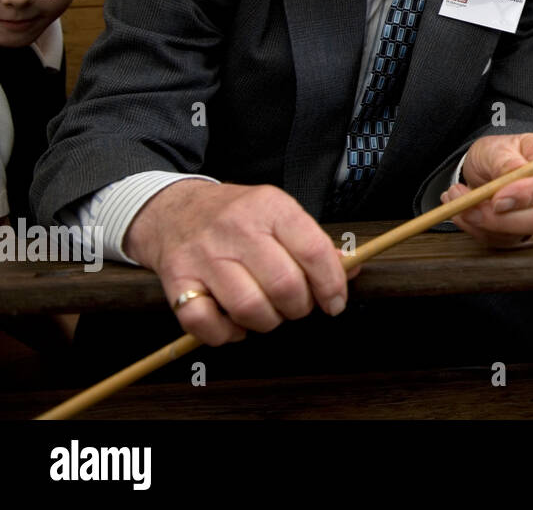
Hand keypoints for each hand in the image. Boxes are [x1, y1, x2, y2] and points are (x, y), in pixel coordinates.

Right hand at [123, 179, 353, 346]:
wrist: (173, 210)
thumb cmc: (236, 216)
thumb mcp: (278, 213)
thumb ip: (314, 242)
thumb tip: (351, 268)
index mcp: (270, 207)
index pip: (313, 250)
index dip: (331, 284)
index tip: (335, 302)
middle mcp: (237, 228)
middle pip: (284, 285)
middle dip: (300, 307)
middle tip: (297, 306)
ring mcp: (204, 255)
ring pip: (249, 308)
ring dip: (267, 322)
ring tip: (268, 313)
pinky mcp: (176, 280)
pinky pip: (205, 323)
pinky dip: (225, 334)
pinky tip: (235, 323)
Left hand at [443, 133, 532, 247]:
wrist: (492, 165)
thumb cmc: (502, 152)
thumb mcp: (499, 146)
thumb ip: (505, 162)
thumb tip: (511, 176)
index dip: (528, 195)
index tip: (496, 198)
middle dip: (499, 218)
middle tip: (466, 201)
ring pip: (515, 236)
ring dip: (478, 221)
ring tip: (455, 196)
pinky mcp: (522, 237)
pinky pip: (498, 242)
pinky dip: (474, 228)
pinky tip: (461, 210)